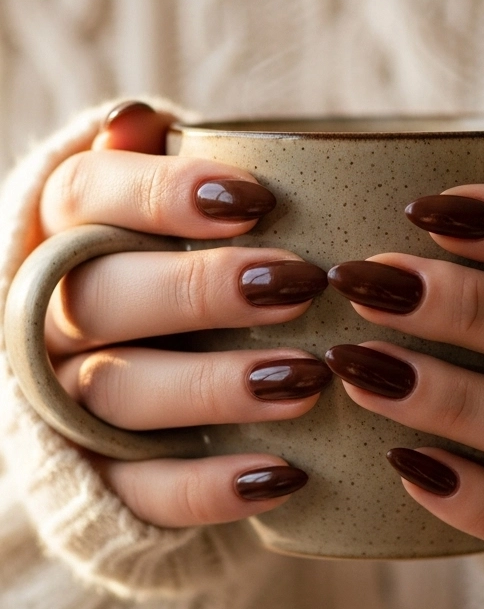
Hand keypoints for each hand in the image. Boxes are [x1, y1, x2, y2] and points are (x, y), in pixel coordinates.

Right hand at [41, 102, 329, 526]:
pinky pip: (142, 488)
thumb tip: (138, 120)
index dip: (162, 194)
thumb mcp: (164, 205)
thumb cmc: (174, 254)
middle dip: (201, 290)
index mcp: (64, 229)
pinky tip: (285, 475)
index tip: (254, 199)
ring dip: (216, 385)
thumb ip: (162, 166)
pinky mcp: (101, 478)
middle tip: (299, 285)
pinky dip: (211, 485)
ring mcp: (66, 399)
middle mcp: (51, 313)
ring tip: (307, 379)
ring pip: (120, 390)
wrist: (140, 366)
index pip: (85, 196)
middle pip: (101, 295)